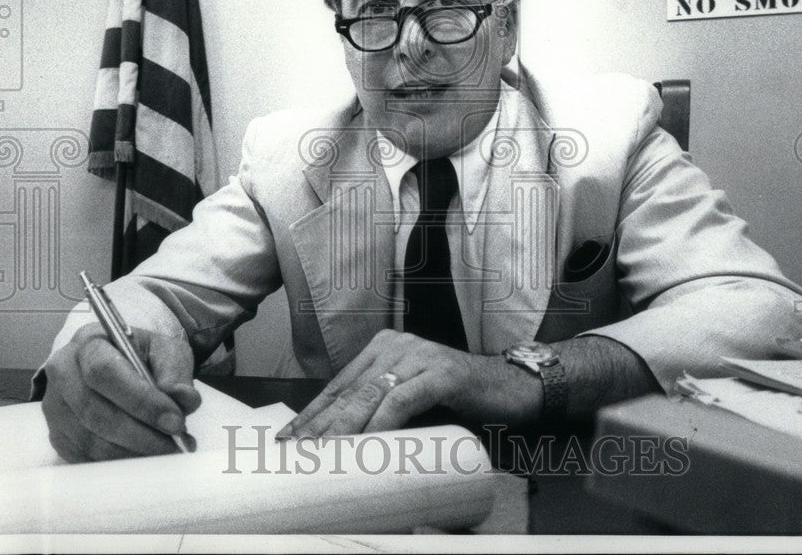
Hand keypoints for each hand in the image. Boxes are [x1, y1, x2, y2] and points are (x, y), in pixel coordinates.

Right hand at [41, 321, 200, 461]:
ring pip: (90, 440)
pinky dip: (119, 462)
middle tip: (175, 443)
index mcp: (89, 343)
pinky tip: (145, 457)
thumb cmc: (143, 357)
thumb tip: (183, 399)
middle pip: (94, 411)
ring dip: (133, 452)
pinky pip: (85, 457)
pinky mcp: (58, 435)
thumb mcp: (165, 351)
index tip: (175, 421)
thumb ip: (176, 372)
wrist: (120, 366)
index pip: (105, 372)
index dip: (141, 400)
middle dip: (140, 433)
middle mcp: (63, 373)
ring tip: (166, 451)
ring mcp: (55, 407)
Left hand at [277, 330, 543, 437]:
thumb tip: (345, 447)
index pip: (339, 385)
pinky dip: (382, 424)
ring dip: (343, 429)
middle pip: (349, 391)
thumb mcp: (413, 400)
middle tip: (297, 455)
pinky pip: (403, 400)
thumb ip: (384, 409)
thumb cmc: (459, 401)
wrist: (512, 389)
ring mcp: (419, 355)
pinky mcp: (442, 372)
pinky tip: (368, 444)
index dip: (312, 414)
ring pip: (370, 394)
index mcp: (384, 347)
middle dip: (319, 426)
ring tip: (322, 456)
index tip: (289, 441)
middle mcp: (397, 344)